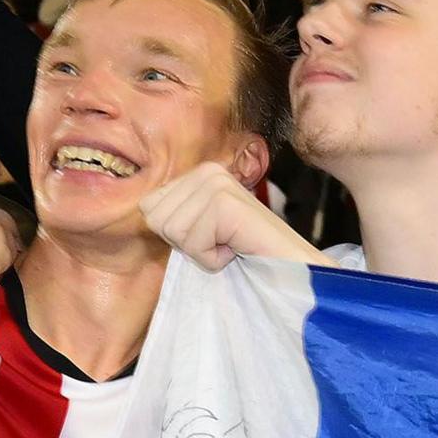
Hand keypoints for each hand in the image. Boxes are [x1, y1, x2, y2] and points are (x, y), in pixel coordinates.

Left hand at [144, 161, 310, 271]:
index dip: (176, 235)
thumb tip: (144, 209)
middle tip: (223, 242)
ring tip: (232, 244)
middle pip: (156, 219)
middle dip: (187, 244)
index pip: (149, 207)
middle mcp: (207, 171)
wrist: (293, 266)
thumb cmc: (247, 253)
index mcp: (199, 172)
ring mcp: (217, 184)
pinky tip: (238, 249)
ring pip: (173, 232)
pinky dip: (214, 259)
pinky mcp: (224, 204)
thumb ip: (175, 215)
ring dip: (202, 252)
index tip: (210, 237)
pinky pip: (193, 245)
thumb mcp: (203, 227)